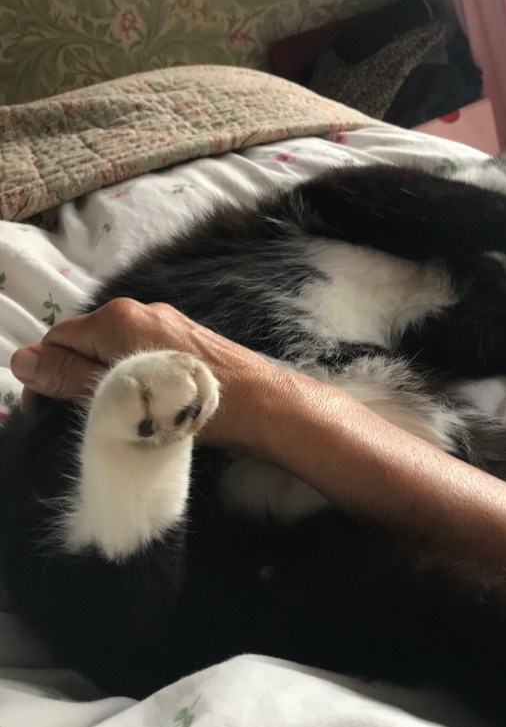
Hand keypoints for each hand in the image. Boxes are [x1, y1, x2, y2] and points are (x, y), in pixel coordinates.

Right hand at [10, 299, 284, 452]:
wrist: (260, 405)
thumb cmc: (187, 402)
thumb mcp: (118, 393)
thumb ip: (69, 376)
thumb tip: (21, 362)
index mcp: (116, 318)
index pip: (58, 340)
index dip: (48, 375)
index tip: (51, 410)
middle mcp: (139, 311)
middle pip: (86, 343)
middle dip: (78, 377)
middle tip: (90, 415)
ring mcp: (165, 323)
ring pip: (116, 351)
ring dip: (109, 380)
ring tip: (123, 413)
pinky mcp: (186, 340)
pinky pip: (143, 355)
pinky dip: (136, 378)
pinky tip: (150, 403)